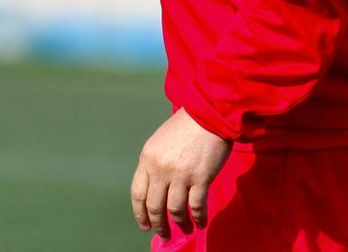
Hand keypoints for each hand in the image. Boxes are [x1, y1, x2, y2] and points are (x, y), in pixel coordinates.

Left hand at [130, 108, 231, 238]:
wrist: (209, 112)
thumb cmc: (186, 125)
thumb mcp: (160, 141)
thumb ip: (155, 163)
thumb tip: (156, 189)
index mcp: (147, 159)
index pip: (138, 194)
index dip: (140, 213)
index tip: (145, 225)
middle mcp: (160, 169)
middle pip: (155, 206)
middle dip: (158, 225)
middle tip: (164, 234)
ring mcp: (180, 175)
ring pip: (175, 210)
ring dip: (180, 224)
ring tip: (186, 230)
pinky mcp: (200, 178)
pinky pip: (196, 206)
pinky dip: (199, 218)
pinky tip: (201, 222)